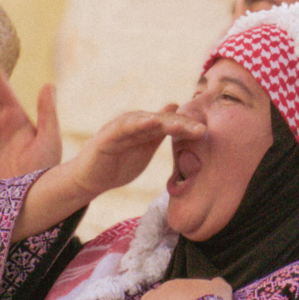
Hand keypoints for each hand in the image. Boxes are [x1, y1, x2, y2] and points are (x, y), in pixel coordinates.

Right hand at [67, 108, 203, 199]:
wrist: (91, 179)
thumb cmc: (120, 164)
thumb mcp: (145, 149)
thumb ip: (161, 135)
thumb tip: (179, 120)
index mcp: (147, 129)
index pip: (171, 125)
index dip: (188, 127)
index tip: (206, 132)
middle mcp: (135, 124)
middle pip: (162, 121)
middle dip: (182, 124)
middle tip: (201, 129)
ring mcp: (121, 128)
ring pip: (146, 122)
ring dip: (164, 121)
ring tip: (181, 123)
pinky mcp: (107, 136)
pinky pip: (123, 128)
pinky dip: (137, 123)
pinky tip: (151, 122)